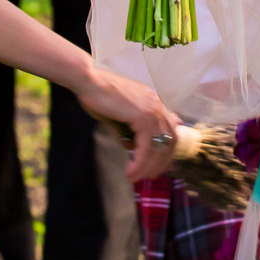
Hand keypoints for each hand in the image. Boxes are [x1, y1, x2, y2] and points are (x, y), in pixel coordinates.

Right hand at [72, 65, 179, 181]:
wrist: (88, 81)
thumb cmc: (98, 96)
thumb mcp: (118, 117)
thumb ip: (128, 131)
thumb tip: (132, 147)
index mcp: (153, 102)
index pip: (170, 130)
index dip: (165, 151)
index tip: (155, 166)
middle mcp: (157, 104)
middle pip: (170, 140)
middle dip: (160, 162)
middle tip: (148, 176)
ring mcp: (152, 109)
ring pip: (158, 146)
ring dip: (148, 166)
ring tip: (135, 178)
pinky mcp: (142, 116)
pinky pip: (146, 146)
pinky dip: (140, 162)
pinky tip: (130, 171)